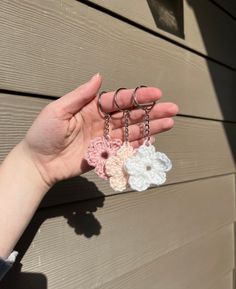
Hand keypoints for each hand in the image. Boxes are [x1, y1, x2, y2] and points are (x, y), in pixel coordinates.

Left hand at [20, 74, 178, 187]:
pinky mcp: (105, 155)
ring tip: (169, 123)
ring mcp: (104, 139)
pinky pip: (124, 149)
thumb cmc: (43, 134)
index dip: (137, 97)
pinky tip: (152, 141)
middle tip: (172, 109)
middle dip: (151, 112)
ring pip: (131, 132)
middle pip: (130, 116)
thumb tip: (98, 77)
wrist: (38, 163)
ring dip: (150, 128)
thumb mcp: (58, 111)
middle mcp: (101, 122)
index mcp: (91, 109)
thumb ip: (80, 96)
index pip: (118, 101)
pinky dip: (138, 146)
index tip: (155, 94)